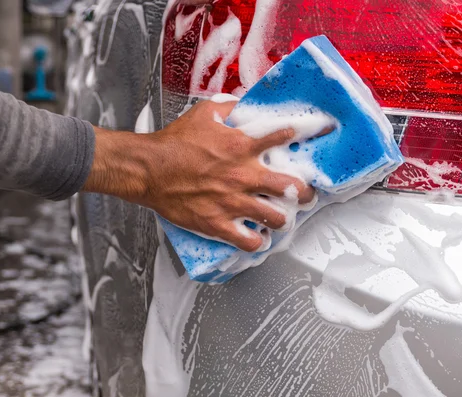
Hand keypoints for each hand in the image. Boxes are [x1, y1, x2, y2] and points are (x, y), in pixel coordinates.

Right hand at [84, 100, 314, 251]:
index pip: (283, 138)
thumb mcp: (204, 113)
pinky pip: (248, 241)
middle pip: (291, 188)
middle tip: (305, 195)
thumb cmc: (174, 142)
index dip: (301, 137)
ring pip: (275, 218)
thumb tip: (246, 104)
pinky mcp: (218, 224)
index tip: (313, 137)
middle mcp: (243, 175)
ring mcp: (232, 202)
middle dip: (305, 193)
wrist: (148, 169)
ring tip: (283, 218)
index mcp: (242, 147)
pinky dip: (258, 241)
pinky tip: (259, 237)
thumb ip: (230, 107)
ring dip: (284, 218)